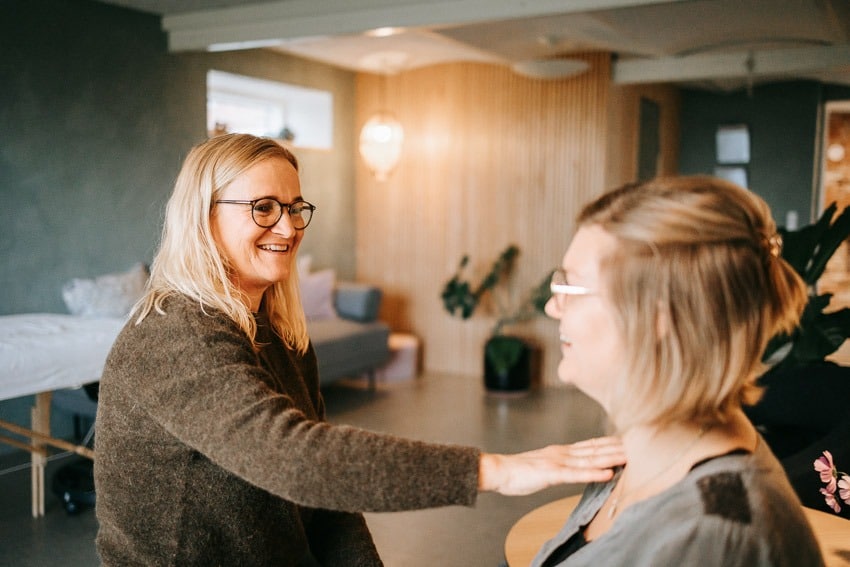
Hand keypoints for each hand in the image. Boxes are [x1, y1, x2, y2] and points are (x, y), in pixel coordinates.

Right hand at [478, 436, 624, 495]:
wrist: (498, 470)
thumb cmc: (517, 471)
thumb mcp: (543, 466)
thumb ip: (559, 465)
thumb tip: (572, 468)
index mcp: (560, 452)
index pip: (590, 445)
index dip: (609, 443)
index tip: (627, 441)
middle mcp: (562, 453)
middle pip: (595, 450)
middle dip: (617, 448)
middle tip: (638, 444)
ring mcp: (558, 463)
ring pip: (590, 460)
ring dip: (611, 458)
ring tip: (630, 457)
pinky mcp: (552, 474)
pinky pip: (577, 475)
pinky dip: (594, 474)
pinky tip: (608, 474)